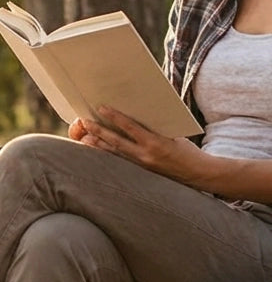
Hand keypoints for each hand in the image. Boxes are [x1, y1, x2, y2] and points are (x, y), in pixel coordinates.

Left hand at [70, 105, 203, 180]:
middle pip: (116, 141)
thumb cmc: (187, 150)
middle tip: (84, 121)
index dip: (114, 117)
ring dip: (98, 145)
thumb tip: (139, 114)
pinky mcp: (140, 171)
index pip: (130, 127)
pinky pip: (120, 161)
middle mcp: (145, 155)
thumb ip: (155, 126)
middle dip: (99, 131)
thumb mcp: (173, 134)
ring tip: (84, 137)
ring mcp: (140, 165)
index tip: (101, 108)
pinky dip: (108, 154)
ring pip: (114, 153)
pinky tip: (98, 150)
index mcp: (155, 142)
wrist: (197, 173)